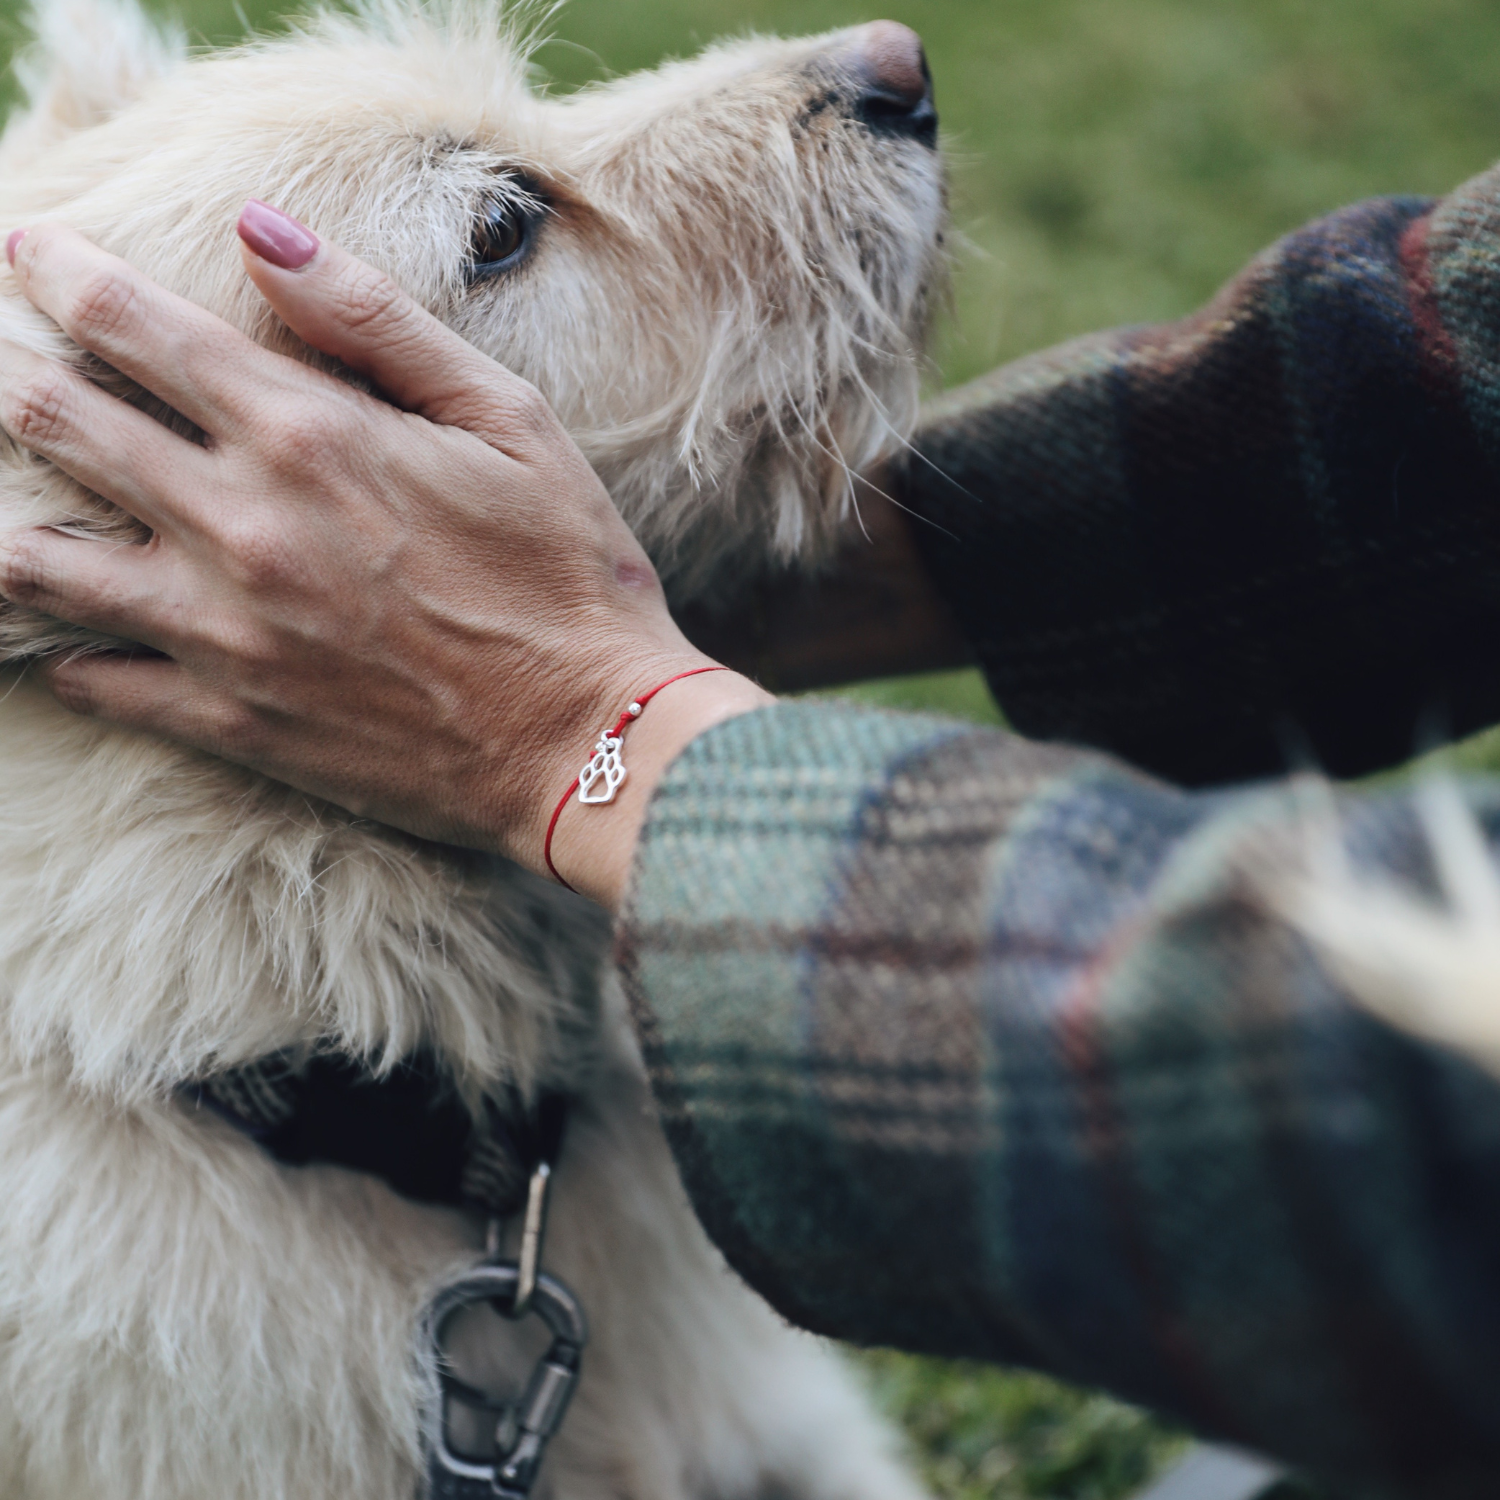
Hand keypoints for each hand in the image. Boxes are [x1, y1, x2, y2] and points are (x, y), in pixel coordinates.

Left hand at [0, 205, 769, 907]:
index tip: (31, 250)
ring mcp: (224, 632)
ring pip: (38, 562)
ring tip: (0, 505)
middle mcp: (241, 526)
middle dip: (9, 376)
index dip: (62, 274)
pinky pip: (94, 677)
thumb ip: (377, 321)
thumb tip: (261, 229)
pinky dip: (61, 648)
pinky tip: (63, 634)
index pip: (134, 325)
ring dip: (2, 520)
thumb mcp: (509, 419)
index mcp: (310, 435)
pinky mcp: (231, 720)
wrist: (593, 740)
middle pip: (58, 424)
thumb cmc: (568, 574)